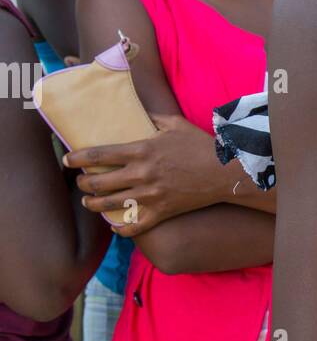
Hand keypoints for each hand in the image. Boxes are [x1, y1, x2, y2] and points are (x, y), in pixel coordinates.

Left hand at [64, 114, 225, 234]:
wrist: (224, 172)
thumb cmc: (200, 145)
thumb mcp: (175, 124)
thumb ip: (153, 117)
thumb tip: (139, 111)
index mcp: (141, 150)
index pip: (98, 155)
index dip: (77, 158)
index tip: (68, 160)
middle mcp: (141, 174)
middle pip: (98, 183)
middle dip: (83, 184)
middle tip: (80, 182)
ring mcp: (150, 195)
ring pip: (110, 206)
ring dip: (94, 205)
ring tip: (89, 202)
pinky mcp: (161, 212)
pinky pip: (135, 226)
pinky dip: (122, 229)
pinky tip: (115, 228)